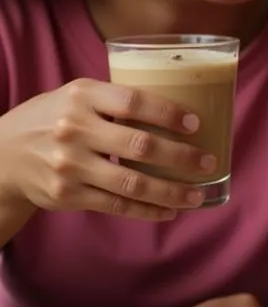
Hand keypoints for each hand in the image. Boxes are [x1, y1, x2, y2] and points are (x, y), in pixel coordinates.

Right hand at [0, 79, 213, 221]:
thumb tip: (180, 106)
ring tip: (198, 194)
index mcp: (82, 96)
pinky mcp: (67, 195)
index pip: (132, 102)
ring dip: (171, 191)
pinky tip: (170, 210)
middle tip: (209, 161)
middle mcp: (74, 129)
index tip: (195, 123)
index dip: (167, 113)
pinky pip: (117, 205)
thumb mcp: (77, 95)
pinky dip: (148, 210)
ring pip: (132, 182)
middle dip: (181, 156)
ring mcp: (69, 165)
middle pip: (139, 145)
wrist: (3, 154)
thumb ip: (116, 99)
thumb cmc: (55, 118)